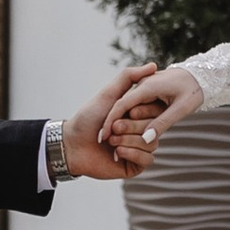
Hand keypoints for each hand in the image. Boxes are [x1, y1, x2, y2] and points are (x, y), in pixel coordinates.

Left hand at [62, 67, 153, 182]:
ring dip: (129, 140)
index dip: (142, 111)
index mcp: (138, 115)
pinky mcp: (135, 165)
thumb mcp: (110, 94)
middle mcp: (141, 131)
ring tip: (111, 141)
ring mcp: (139, 148)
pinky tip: (116, 153)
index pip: (156, 111)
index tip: (127, 111)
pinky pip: (148, 160)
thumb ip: (129, 77)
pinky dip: (132, 153)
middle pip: (154, 128)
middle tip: (113, 129)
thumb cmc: (88, 118)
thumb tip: (154, 65)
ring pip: (151, 143)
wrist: (72, 144)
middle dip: (131, 127)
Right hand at [106, 65, 203, 164]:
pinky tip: (127, 131)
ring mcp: (145, 86)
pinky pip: (136, 104)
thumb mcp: (181, 109)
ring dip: (121, 122)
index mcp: (148, 87)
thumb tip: (147, 140)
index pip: (123, 105)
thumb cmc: (194, 91)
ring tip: (113, 141)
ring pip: (128, 106)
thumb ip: (163, 123)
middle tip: (105, 143)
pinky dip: (130, 116)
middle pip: (122, 106)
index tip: (104, 137)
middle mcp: (143, 85)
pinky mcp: (149, 90)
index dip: (111, 121)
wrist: (203, 74)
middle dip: (113, 123)